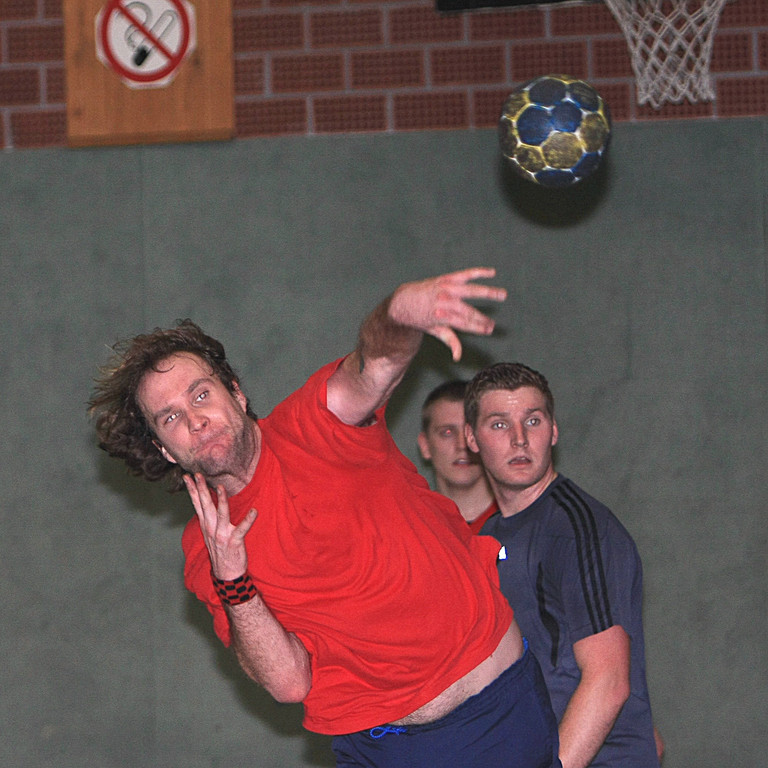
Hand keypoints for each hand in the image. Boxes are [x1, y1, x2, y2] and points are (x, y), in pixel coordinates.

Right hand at [184, 473, 257, 580]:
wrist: (226, 573)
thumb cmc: (220, 549)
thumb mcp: (210, 532)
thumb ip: (208, 517)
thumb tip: (206, 501)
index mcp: (206, 525)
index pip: (197, 504)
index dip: (192, 490)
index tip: (187, 476)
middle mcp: (211, 528)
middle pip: (205, 505)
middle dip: (201, 489)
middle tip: (197, 475)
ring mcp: (222, 535)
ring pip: (221, 514)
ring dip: (221, 500)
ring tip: (220, 486)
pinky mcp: (234, 542)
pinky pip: (242, 529)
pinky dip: (248, 520)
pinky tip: (254, 511)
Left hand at [388, 267, 506, 360]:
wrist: (404, 301)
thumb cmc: (421, 319)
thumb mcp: (434, 331)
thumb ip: (449, 341)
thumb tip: (457, 358)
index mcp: (441, 316)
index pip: (464, 323)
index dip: (477, 327)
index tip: (489, 330)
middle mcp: (444, 301)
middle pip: (468, 311)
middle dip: (482, 318)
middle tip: (494, 325)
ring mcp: (446, 288)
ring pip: (471, 290)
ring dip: (489, 292)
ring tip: (503, 295)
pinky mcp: (447, 278)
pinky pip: (466, 274)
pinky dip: (479, 272)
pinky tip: (492, 273)